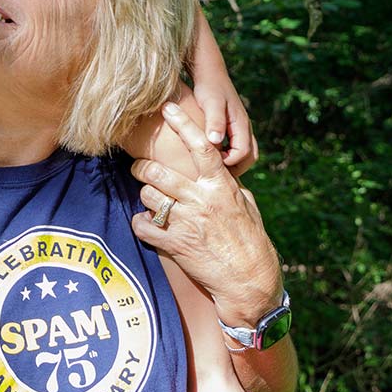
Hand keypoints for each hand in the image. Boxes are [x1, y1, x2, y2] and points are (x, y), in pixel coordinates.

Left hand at [129, 101, 282, 328]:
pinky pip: (143, 227)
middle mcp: (202, 201)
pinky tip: (147, 226)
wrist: (249, 282)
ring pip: (148, 196)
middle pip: (158, 172)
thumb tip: (222, 175)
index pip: (201, 148)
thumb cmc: (252, 243)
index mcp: (221, 187)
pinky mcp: (175, 245)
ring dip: (145, 197)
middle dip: (142, 167)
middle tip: (139, 167)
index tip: (168, 108)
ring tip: (152, 201)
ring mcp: (187, 223)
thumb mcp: (248, 208)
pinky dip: (140, 224)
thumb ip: (231, 188)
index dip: (183, 125)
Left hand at [187, 61, 256, 175]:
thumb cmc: (208, 86)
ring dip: (231, 162)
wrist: (209, 71)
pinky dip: (226, 154)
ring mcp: (239, 127)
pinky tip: (207, 156)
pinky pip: (235, 146)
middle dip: (234, 168)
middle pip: (249, 156)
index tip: (211, 166)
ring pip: (244, 152)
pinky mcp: (231, 127)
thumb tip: (215, 142)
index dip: (229, 163)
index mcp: (241, 124)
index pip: (244, 154)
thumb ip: (214, 121)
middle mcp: (244, 127)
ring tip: (210, 167)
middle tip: (214, 173)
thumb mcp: (210, 103)